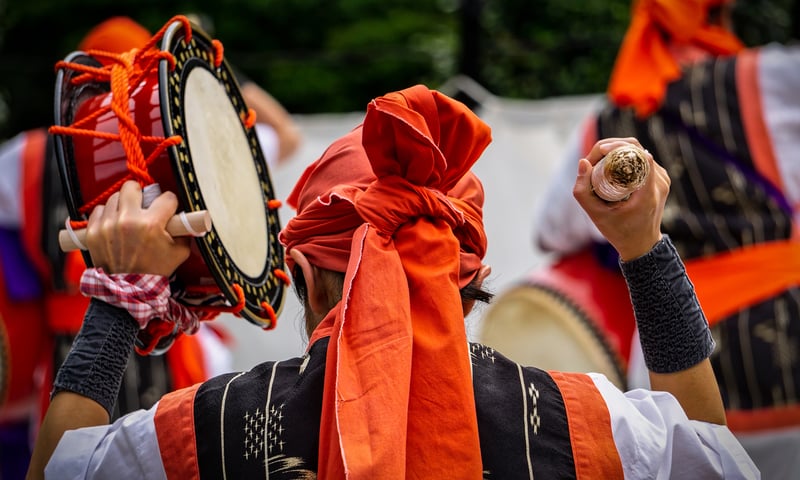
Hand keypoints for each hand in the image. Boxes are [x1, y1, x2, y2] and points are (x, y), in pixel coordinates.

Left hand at [84, 181, 191, 275]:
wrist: (128, 289)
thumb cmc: (155, 271)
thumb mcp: (180, 252)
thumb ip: (184, 231)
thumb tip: (184, 218)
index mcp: (152, 224)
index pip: (166, 197)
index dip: (170, 203)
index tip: (168, 209)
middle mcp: (128, 220)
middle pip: (132, 187)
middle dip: (140, 193)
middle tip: (142, 203)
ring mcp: (108, 225)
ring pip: (114, 197)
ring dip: (123, 205)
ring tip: (127, 217)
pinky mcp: (93, 231)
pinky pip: (98, 210)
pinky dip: (107, 214)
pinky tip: (114, 224)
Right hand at [572, 138, 669, 260]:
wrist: (642, 245)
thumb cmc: (618, 232)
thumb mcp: (595, 214)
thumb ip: (583, 190)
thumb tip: (583, 161)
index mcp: (648, 192)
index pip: (637, 155)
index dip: (615, 146)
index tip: (598, 152)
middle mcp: (660, 182)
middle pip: (637, 148)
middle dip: (612, 146)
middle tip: (594, 157)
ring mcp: (663, 179)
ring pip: (639, 151)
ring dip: (618, 151)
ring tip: (600, 162)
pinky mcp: (662, 178)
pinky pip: (643, 159)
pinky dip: (626, 158)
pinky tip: (612, 166)